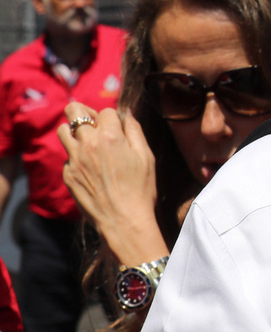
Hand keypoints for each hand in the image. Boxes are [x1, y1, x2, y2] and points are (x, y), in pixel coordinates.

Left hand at [59, 104, 167, 266]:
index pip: (106, 111)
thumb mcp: (146, 156)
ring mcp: (74, 160)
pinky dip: (76, 156)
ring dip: (74, 131)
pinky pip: (67, 156)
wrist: (123, 220)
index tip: (118, 127)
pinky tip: (90, 168)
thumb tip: (126, 113)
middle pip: (74, 110)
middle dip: (84, 111)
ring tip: (87, 141)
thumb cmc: (141, 188)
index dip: (114, 117)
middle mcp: (88, 144)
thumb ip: (135, 131)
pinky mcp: (68, 175)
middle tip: (93, 121)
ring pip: (63, 130)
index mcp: (111, 137)